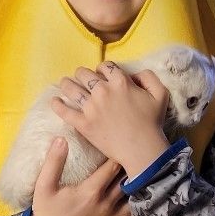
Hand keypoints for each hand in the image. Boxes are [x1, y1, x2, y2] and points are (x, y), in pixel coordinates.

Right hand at [28, 138, 133, 215]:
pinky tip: (142, 197)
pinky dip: (139, 208)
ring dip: (138, 186)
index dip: (119, 153)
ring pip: (133, 199)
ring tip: (142, 172)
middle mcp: (105, 204)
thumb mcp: (44, 186)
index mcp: (91, 191)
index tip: (122, 143)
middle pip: (127, 181)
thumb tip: (61, 139)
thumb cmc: (46, 211)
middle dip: (132, 166)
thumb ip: (53, 162)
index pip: (113, 167)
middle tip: (136, 152)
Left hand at [49, 62, 170, 173]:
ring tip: (65, 84)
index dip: (102, 68)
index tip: (102, 74)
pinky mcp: (84, 124)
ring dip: (67, 84)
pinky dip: (57, 105)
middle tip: (82, 78)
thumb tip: (133, 74)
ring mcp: (91, 108)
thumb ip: (149, 77)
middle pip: (85, 74)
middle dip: (83, 74)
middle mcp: (103, 91)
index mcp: (120, 82)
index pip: (105, 66)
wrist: (142, 149)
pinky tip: (54, 101)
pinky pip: (65, 111)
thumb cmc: (152, 123)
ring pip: (71, 88)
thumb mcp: (160, 94)